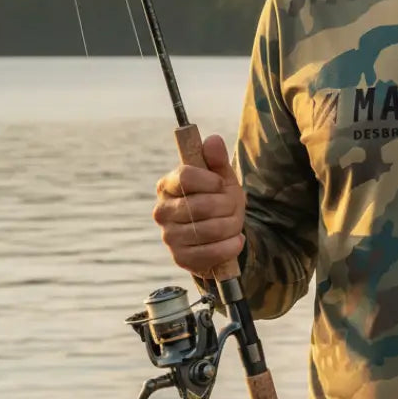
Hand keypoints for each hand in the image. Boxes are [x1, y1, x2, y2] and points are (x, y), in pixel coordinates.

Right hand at [152, 133, 245, 276]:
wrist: (221, 233)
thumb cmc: (218, 199)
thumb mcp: (221, 178)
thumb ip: (217, 159)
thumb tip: (213, 140)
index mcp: (168, 185)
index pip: (185, 177)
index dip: (210, 180)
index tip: (221, 184)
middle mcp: (162, 211)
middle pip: (201, 205)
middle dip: (226, 206)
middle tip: (232, 206)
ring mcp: (169, 236)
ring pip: (209, 230)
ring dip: (231, 226)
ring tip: (234, 223)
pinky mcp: (180, 258)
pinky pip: (211, 253)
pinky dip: (230, 246)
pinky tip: (235, 240)